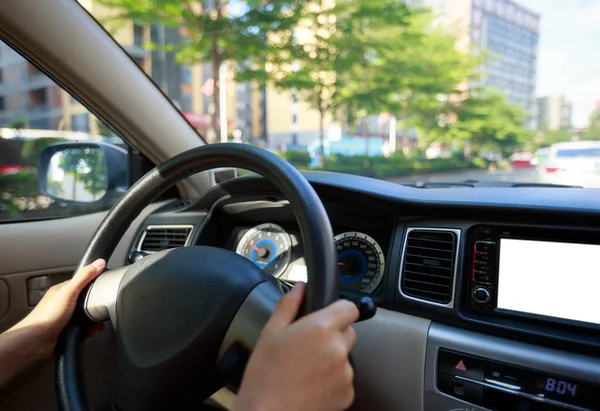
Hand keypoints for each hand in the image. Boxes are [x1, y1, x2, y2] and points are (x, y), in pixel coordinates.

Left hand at [14, 258, 105, 357]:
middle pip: (86, 301)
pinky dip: (88, 330)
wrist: (36, 342)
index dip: (95, 284)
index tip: (105, 287)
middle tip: (102, 312)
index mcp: (62, 290)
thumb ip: (84, 277)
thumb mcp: (69, 292)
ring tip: (96, 325)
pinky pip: (83, 328)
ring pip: (85, 316)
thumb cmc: (47, 317)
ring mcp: (65, 317)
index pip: (83, 282)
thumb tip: (98, 263)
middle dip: (96, 307)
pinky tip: (88, 332)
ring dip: (93, 321)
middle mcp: (63, 303)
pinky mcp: (67, 330)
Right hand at [233, 282, 359, 410]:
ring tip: (306, 368)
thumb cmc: (265, 376)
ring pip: (345, 357)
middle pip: (348, 332)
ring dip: (332, 358)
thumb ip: (288, 305)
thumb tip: (299, 288)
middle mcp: (338, 349)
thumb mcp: (270, 332)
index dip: (339, 309)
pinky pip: (344, 379)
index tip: (329, 315)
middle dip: (333, 335)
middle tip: (309, 345)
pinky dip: (333, 380)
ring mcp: (345, 373)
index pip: (349, 308)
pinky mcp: (347, 394)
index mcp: (321, 328)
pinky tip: (311, 384)